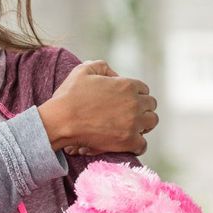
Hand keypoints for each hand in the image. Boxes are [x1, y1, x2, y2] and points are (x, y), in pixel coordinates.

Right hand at [37, 60, 158, 155]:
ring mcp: (133, 123)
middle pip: (151, 105)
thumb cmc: (70, 96)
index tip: (126, 101)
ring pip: (151, 122)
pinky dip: (137, 145)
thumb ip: (102, 66)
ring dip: (144, 124)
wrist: (61, 120)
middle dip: (142, 108)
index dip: (135, 94)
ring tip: (132, 127)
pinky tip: (129, 144)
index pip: (144, 89)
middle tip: (130, 114)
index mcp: (127, 85)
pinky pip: (143, 145)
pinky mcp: (128, 141)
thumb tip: (114, 75)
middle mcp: (134, 103)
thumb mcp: (84, 70)